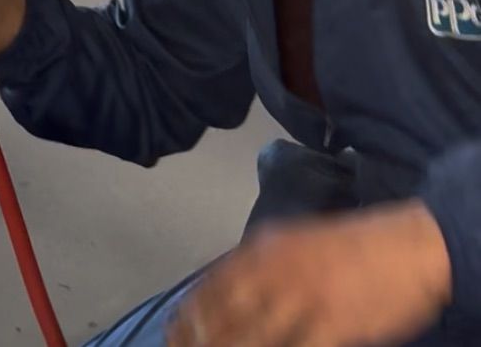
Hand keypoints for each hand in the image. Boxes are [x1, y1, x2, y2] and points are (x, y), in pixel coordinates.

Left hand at [168, 204, 451, 346]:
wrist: (407, 247)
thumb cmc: (351, 249)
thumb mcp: (295, 243)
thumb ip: (261, 267)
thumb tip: (226, 297)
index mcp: (263, 249)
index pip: (211, 287)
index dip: (188, 318)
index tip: (173, 336)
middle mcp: (274, 271)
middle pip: (223, 318)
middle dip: (201, 343)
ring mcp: (302, 300)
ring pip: (250, 341)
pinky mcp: (331, 326)